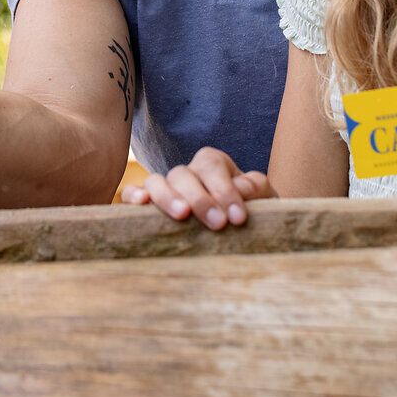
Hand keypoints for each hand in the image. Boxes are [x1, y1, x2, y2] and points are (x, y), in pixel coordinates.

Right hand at [119, 147, 273, 229]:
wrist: (244, 232)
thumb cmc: (252, 212)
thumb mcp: (263, 198)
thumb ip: (256, 188)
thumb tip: (239, 187)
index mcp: (213, 164)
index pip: (211, 165)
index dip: (224, 189)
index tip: (238, 218)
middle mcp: (186, 173)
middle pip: (182, 173)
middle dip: (200, 199)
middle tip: (218, 224)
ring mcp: (166, 188)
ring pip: (156, 181)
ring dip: (167, 197)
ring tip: (182, 216)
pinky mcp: (148, 206)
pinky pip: (133, 193)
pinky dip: (133, 196)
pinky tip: (141, 205)